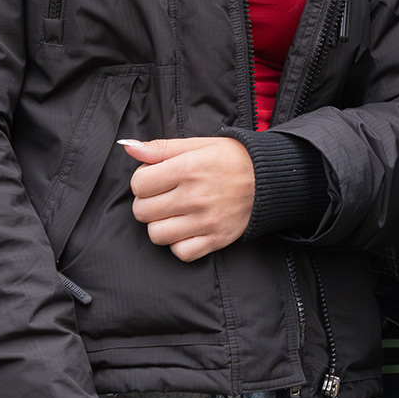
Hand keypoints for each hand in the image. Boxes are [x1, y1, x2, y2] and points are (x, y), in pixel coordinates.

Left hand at [122, 136, 254, 261]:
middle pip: (142, 212)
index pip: (139, 184)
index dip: (144, 181)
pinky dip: (180, 244)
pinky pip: (180, 253)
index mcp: (189, 168)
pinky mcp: (216, 239)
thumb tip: (128, 148)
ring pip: (157, 235)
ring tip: (175, 213)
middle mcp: (195, 196)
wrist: (271, 177)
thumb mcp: (198, 144)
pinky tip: (188, 229)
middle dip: (148, 203)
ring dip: (161, 225)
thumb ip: (161, 148)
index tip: (158, 179)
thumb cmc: (231, 158)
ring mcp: (206, 221)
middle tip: (165, 196)